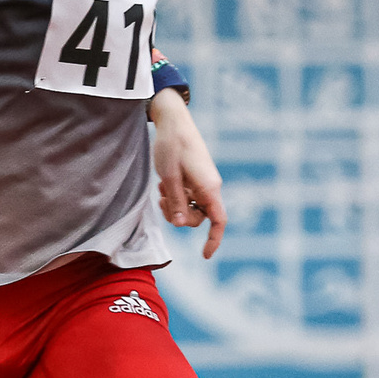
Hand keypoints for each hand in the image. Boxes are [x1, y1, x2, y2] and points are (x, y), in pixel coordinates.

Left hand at [150, 91, 226, 258]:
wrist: (173, 121)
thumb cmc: (171, 147)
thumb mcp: (169, 177)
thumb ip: (175, 202)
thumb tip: (180, 224)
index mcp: (209, 187)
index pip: (218, 220)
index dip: (214, 240)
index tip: (205, 256)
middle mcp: (210, 186)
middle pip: (199, 217)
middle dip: (179, 216)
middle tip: (161, 201)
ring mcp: (203, 182)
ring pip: (191, 207)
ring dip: (174, 204)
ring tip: (160, 188)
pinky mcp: (195, 177)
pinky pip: (187, 196)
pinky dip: (175, 194)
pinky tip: (163, 182)